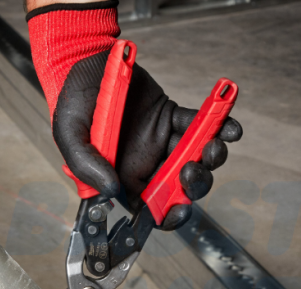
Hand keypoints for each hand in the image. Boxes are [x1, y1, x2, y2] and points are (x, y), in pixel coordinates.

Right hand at [53, 51, 242, 229]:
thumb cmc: (74, 100)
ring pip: (194, 158)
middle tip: (193, 167)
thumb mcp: (69, 133)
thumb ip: (85, 164)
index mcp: (123, 175)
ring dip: (211, 156)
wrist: (86, 61)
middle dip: (195, 182)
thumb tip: (110, 191)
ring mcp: (161, 140)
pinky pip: (199, 125)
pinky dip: (219, 125)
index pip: (149, 208)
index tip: (181, 210)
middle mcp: (146, 162)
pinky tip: (231, 126)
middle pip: (180, 186)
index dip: (168, 215)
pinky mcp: (172, 117)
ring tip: (216, 142)